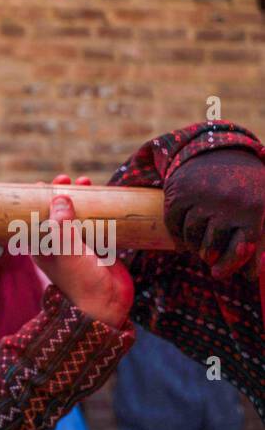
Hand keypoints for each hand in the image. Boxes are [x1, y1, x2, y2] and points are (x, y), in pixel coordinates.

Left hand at [32, 175, 133, 328]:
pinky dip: (100, 209)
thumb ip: (62, 224)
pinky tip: (106, 197)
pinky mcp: (99, 247)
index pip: (33, 219)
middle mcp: (58, 245)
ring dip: (82, 198)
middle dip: (61, 194)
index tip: (42, 184)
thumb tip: (60, 196)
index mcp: (42, 247)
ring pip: (77, 215)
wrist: (106, 305)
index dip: (36, 201)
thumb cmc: (79, 281)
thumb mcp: (66, 250)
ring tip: (87, 182)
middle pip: (56, 213)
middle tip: (68, 179)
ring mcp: (79, 245)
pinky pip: (98, 223)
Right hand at [164, 146, 264, 280]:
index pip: (242, 249)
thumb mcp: (262, 208)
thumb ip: (261, 241)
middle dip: (210, 257)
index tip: (222, 274)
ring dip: (193, 245)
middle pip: (211, 247)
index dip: (232, 265)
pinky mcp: (178, 193)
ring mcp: (202, 196)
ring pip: (191, 237)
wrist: (214, 152)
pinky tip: (184, 238)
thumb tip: (251, 277)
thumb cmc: (244, 188)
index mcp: (256, 206)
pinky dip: (177, 235)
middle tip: (209, 259)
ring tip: (200, 245)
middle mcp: (229, 201)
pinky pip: (173, 226)